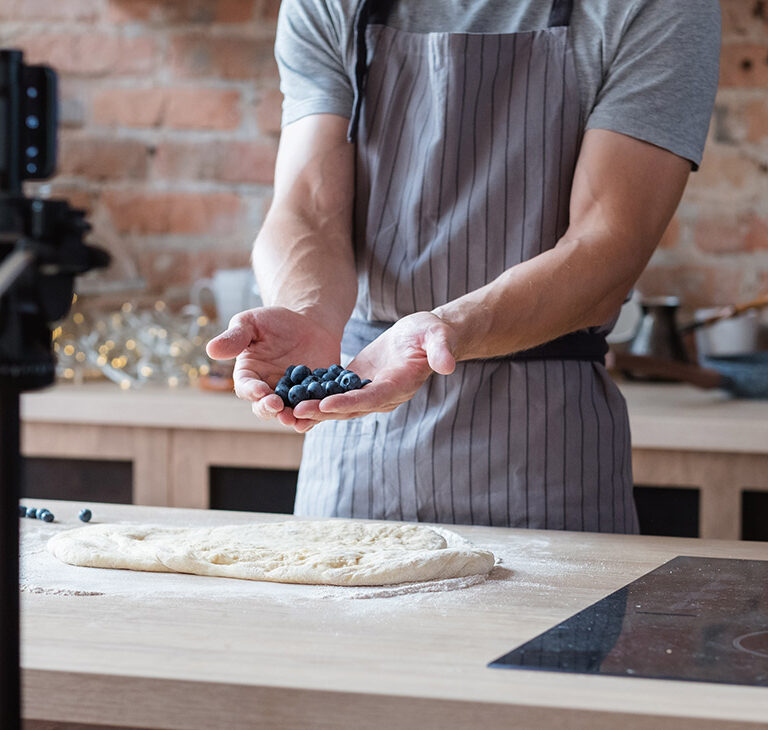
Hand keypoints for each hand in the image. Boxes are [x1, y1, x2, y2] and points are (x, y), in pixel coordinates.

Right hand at [206, 307, 340, 430]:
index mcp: (249, 376)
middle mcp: (268, 391)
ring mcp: (291, 398)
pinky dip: (315, 415)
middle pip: (265, 408)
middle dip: (269, 409)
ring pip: (289, 415)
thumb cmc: (274, 322)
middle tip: (277, 406)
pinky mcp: (313, 399)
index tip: (260, 390)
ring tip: (294, 418)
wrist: (309, 324)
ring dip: (291, 418)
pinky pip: (313, 411)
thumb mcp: (252, 323)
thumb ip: (235, 337)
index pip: (246, 387)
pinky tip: (319, 413)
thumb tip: (211, 350)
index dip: (252, 390)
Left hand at [291, 312, 456, 423]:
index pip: (373, 398)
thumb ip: (442, 350)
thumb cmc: (432, 333)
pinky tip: (291, 396)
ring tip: (287, 410)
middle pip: (350, 408)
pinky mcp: (358, 384)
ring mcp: (369, 393)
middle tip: (295, 412)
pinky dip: (315, 397)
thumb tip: (447, 365)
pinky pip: (334, 394)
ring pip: (338, 405)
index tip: (326, 405)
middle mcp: (383, 395)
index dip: (349, 403)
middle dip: (323, 411)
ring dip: (314, 409)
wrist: (425, 337)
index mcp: (400, 385)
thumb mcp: (439, 335)